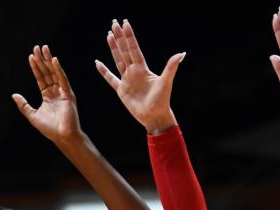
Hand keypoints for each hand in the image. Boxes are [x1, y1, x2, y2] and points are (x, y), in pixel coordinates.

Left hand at [12, 46, 81, 144]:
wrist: (62, 136)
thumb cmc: (49, 129)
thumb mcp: (32, 115)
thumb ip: (23, 105)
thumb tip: (14, 95)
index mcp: (47, 96)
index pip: (40, 78)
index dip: (35, 68)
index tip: (30, 56)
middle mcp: (55, 92)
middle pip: (47, 72)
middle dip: (42, 60)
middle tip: (37, 47)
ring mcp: (62, 92)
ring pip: (55, 73)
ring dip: (49, 60)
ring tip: (44, 49)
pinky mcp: (68, 94)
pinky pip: (63, 79)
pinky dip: (59, 69)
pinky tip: (54, 60)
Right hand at [96, 19, 183, 134]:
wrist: (154, 116)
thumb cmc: (162, 100)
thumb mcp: (166, 82)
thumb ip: (171, 67)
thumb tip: (182, 54)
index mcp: (142, 68)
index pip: (134, 49)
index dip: (129, 36)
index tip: (125, 24)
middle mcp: (134, 71)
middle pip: (125, 50)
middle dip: (119, 37)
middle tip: (114, 23)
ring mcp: (127, 80)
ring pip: (118, 60)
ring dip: (113, 48)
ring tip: (109, 35)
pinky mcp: (121, 90)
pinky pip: (110, 78)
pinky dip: (104, 71)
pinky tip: (98, 63)